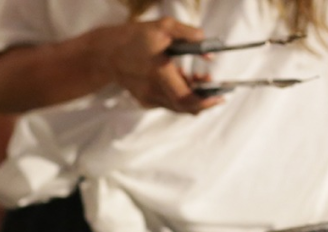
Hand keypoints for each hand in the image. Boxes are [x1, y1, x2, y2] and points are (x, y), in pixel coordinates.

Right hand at [97, 18, 223, 114]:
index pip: (186, 99)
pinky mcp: (146, 101)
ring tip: (201, 79)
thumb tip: (209, 50)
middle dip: (204, 99)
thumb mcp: (164, 27)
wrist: (106, 53)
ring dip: (193, 97)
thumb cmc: (135, 37)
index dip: (206, 102)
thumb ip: (189, 35)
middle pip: (186, 108)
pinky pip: (170, 104)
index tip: (220, 96)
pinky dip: (181, 95)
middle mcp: (153, 92)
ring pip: (179, 107)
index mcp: (159, 74)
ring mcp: (149, 99)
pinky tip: (184, 80)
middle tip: (215, 86)